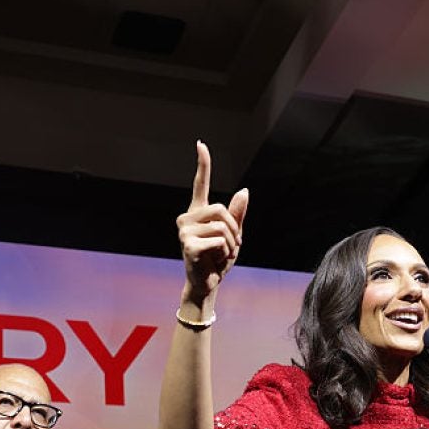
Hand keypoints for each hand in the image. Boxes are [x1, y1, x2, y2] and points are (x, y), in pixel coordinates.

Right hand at [175, 141, 248, 303]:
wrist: (207, 283)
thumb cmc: (218, 259)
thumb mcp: (233, 235)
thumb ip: (238, 214)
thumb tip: (244, 191)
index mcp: (198, 213)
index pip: (200, 184)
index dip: (203, 165)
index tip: (201, 144)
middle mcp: (187, 218)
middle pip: (221, 209)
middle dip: (234, 228)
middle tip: (231, 245)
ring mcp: (185, 231)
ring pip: (222, 226)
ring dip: (231, 243)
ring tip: (222, 254)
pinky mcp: (188, 245)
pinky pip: (219, 242)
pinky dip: (225, 253)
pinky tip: (215, 260)